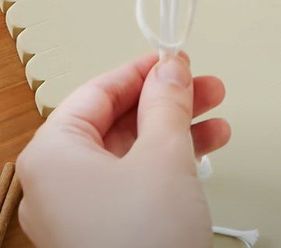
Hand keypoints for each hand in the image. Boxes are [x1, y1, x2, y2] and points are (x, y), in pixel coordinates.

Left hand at [16, 54, 229, 247]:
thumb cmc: (146, 240)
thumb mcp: (163, 156)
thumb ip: (167, 103)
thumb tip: (172, 67)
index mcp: (56, 154)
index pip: (98, 92)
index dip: (140, 71)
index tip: (172, 58)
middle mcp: (63, 179)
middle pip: (120, 119)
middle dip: (168, 101)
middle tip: (203, 84)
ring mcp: (87, 205)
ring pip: (136, 147)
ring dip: (179, 128)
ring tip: (217, 116)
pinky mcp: (112, 224)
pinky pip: (142, 175)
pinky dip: (175, 158)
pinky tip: (208, 147)